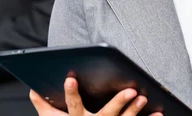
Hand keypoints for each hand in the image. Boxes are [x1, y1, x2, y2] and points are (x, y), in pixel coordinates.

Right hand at [30, 77, 162, 115]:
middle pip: (106, 115)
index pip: (73, 106)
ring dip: (135, 111)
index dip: (70, 93)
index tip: (70, 79)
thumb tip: (32, 91)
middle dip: (119, 103)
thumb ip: (43, 107)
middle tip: (132, 91)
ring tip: (144, 98)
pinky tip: (159, 114)